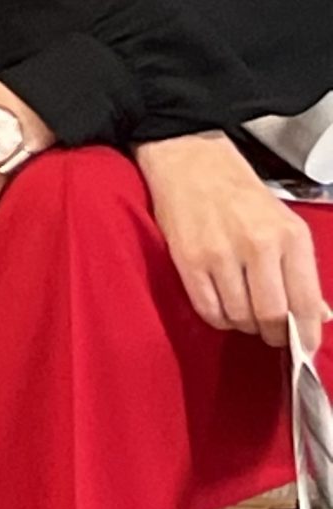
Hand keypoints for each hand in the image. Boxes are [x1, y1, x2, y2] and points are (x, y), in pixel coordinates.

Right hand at [139, 131, 327, 354]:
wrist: (190, 162)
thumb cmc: (241, 194)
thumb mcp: (284, 224)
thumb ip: (302, 271)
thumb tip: (319, 316)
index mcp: (290, 236)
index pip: (305, 302)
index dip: (306, 333)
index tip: (304, 346)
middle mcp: (258, 245)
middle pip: (270, 315)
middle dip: (273, 334)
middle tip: (270, 333)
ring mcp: (220, 253)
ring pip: (239, 316)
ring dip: (244, 324)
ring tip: (243, 313)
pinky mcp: (188, 260)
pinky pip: (208, 309)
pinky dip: (218, 318)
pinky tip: (222, 307)